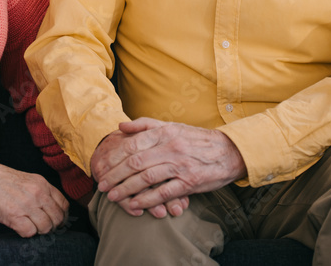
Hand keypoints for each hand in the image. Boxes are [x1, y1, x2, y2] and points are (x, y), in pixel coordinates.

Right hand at [0, 164, 68, 237]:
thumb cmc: (5, 181)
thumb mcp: (29, 180)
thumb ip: (42, 191)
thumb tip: (53, 208)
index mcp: (43, 184)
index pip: (63, 204)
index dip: (63, 216)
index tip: (58, 221)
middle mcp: (38, 194)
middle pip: (57, 218)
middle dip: (53, 226)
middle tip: (45, 227)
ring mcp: (27, 205)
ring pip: (46, 227)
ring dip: (40, 231)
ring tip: (31, 226)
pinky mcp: (14, 216)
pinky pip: (30, 232)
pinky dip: (27, 233)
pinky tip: (21, 227)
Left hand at [93, 118, 246, 215]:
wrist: (229, 151)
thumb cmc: (196, 139)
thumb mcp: (172, 126)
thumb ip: (145, 125)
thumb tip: (120, 126)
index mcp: (164, 132)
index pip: (132, 144)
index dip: (114, 157)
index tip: (102, 166)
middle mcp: (171, 147)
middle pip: (135, 162)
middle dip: (115, 175)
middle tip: (102, 185)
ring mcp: (180, 165)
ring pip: (146, 178)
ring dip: (126, 189)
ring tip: (112, 197)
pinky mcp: (189, 182)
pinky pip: (163, 193)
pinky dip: (146, 200)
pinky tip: (134, 205)